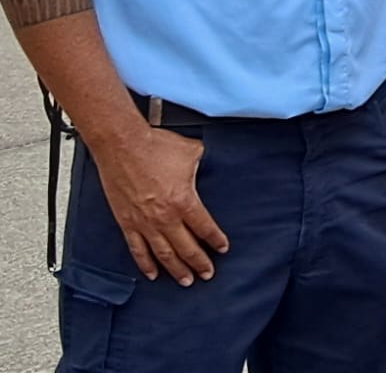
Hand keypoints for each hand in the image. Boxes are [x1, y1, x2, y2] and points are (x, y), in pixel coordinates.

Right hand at [92, 127, 228, 285]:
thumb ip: (201, 164)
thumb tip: (205, 164)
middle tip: (208, 273)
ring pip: (163, 254)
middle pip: (186, 248)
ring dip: (176, 270)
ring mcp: (144, 223)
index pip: (205, 228)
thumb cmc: (154, 146)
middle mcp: (165, 217)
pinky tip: (152, 273)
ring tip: (186, 281)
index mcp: (184, 201)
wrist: (122, 145)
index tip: (222, 249)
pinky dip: (145, 264)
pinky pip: (137, 250)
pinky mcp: (126, 222)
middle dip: (199, 262)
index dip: (215, 240)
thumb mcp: (191, 152)